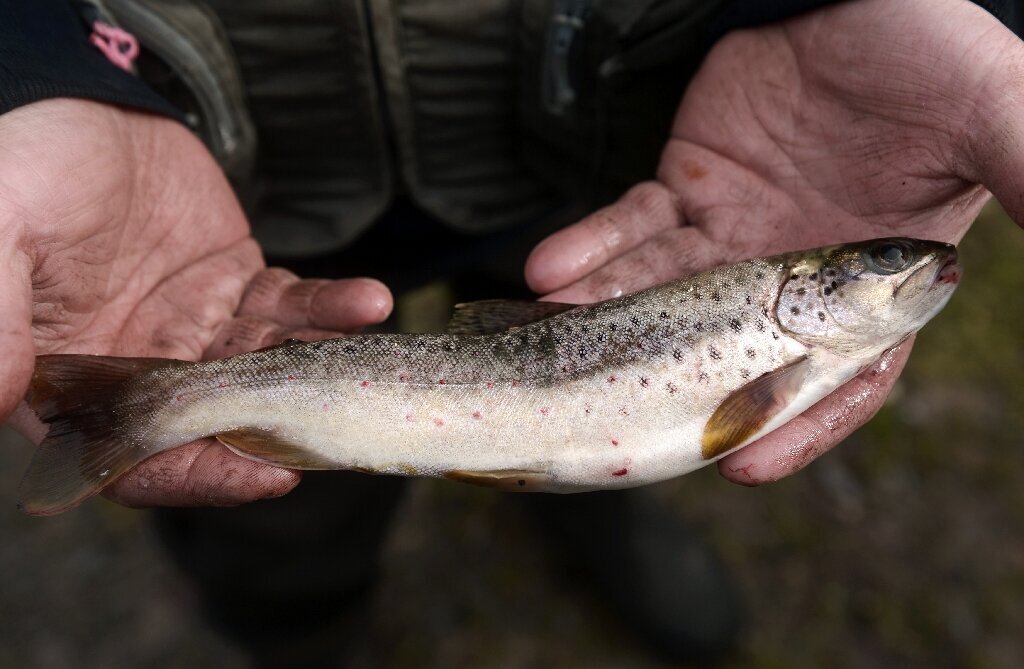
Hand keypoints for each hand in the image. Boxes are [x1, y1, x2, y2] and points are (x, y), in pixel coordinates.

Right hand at [0, 99, 391, 507]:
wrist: (77, 104)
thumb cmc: (21, 169)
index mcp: (75, 379)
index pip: (139, 456)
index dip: (200, 477)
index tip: (266, 477)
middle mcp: (143, 366)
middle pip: (220, 423)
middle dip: (283, 426)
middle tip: (341, 422)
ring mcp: (197, 327)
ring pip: (269, 365)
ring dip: (321, 364)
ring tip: (365, 351)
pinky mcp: (238, 285)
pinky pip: (291, 306)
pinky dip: (330, 309)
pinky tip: (368, 303)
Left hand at [525, 0, 1020, 482]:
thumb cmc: (929, 55)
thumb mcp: (988, 111)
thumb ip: (1023, 169)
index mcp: (869, 285)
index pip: (838, 377)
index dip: (797, 426)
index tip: (747, 467)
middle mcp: (791, 277)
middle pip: (727, 355)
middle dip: (671, 389)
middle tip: (620, 418)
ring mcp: (731, 238)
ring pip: (662, 296)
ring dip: (607, 321)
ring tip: (559, 337)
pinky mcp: (684, 191)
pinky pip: (628, 227)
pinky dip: (589, 250)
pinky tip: (551, 272)